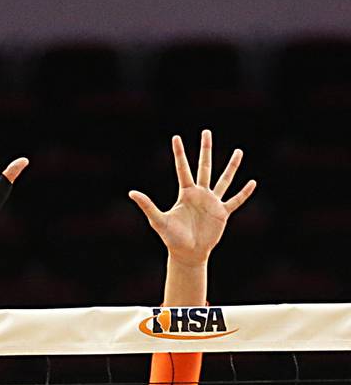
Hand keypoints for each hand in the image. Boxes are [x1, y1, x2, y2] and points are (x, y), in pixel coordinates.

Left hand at [129, 130, 255, 266]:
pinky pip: (235, 200)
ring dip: (231, 166)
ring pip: (224, 180)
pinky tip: (252, 182)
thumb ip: (147, 205)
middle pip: (204, 167)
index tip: (176, 137)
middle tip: (206, 132)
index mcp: (185, 193)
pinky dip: (244, 193)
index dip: (179, 153)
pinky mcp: (222, 213)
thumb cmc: (171, 238)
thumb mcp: (158, 220)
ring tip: (239, 151)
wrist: (188, 253)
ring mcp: (212, 202)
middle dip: (205, 150)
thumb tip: (131, 192)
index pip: (182, 168)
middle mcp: (199, 194)